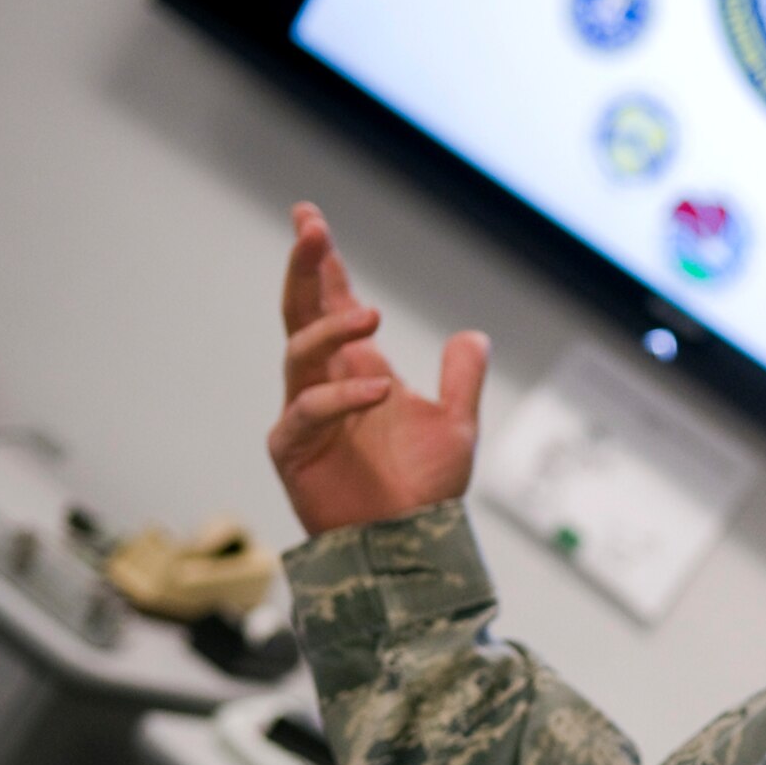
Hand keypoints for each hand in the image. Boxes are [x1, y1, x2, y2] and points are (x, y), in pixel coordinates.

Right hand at [268, 202, 489, 536]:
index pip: (332, 305)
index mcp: (357, 370)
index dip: (321, 264)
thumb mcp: (457, 425)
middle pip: (302, 313)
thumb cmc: (423, 491)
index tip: (310, 218)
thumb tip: (472, 335)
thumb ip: (462, 378)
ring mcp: (304, 416)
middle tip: (312, 229)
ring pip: (298, 352)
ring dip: (329, 328)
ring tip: (370, 314)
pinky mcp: (293, 449)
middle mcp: (325, 384)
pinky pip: (308, 410)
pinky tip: (379, 390)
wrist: (411, 546)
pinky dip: (342, 397)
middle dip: (306, 269)